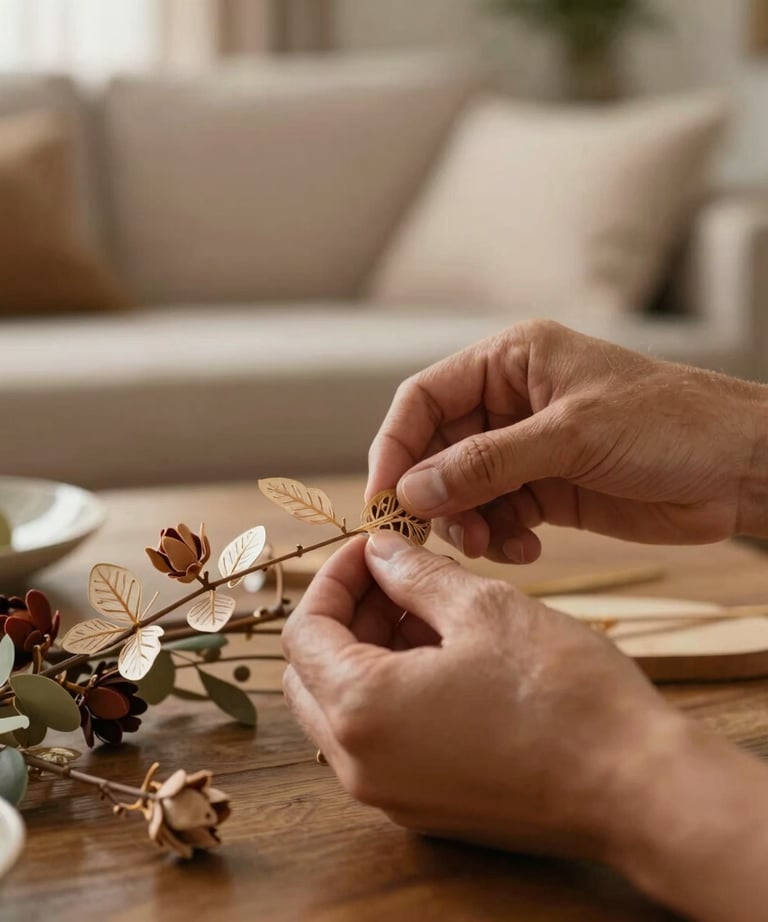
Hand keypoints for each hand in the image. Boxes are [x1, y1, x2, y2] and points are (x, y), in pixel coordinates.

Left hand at [283, 532, 767, 921]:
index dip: (334, 578)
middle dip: (347, 614)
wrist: (635, 787)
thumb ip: (415, 574)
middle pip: (313, 673)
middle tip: (396, 575)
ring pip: (345, 707)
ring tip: (429, 609)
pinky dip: (393, 691)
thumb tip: (380, 551)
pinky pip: (381, 740)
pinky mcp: (425, 807)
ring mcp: (391, 794)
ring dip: (370, 650)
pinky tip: (444, 656)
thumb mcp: (484, 607)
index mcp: (361, 710)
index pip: (304, 631)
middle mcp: (360, 764)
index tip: (370, 549)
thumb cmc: (563, 692)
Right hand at [366, 321, 767, 560]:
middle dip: (434, 496)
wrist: (741, 467)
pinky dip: (500, 537)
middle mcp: (511, 402)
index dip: (396, 447)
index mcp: (511, 361)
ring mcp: (529, 449)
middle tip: (436, 539)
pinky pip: (499, 515)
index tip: (385, 500)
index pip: (425, 398)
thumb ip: (487, 463)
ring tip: (492, 545)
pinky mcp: (549, 490)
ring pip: (464, 489)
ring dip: (467, 523)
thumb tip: (413, 490)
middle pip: (438, 449)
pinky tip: (527, 549)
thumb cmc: (669, 424)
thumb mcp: (571, 437)